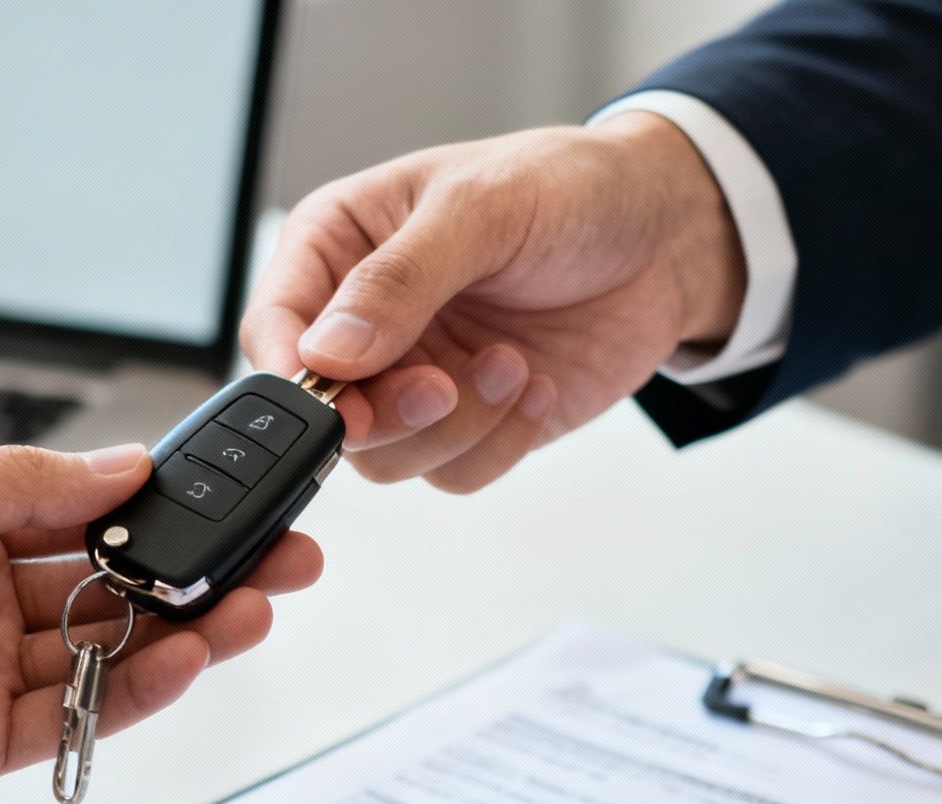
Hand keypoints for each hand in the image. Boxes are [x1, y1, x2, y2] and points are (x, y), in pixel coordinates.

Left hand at [0, 443, 322, 803]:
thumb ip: (19, 484)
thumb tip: (123, 465)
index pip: (88, 511)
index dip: (162, 506)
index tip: (231, 497)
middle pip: (116, 586)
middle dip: (198, 572)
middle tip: (279, 559)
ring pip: (109, 654)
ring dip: (184, 632)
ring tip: (250, 609)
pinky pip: (75, 719)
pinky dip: (134, 694)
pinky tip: (182, 660)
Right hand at [241, 114, 746, 491]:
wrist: (668, 237)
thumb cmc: (571, 191)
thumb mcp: (482, 210)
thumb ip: (399, 282)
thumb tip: (324, 353)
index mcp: (338, 246)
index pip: (273, 325)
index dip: (289, 373)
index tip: (339, 396)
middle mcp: (365, 322)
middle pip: (324, 412)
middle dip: (386, 414)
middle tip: (442, 387)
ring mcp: (416, 377)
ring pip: (386, 459)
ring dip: (455, 429)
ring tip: (514, 364)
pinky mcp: (471, 423)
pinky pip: (453, 473)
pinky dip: (499, 443)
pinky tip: (536, 384)